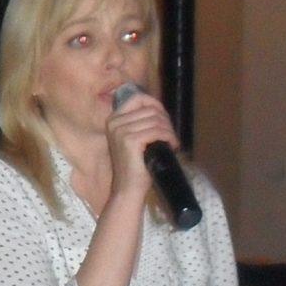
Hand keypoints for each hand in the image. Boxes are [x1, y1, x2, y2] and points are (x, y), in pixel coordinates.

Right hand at [104, 89, 176, 207]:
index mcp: (113, 119)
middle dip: (166, 121)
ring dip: (169, 131)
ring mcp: (121, 131)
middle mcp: (114, 122)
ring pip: (156, 120)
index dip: (155, 104)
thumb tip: (160, 110)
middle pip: (150, 109)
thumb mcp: (134, 138)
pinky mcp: (130, 141)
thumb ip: (141, 122)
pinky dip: (169, 137)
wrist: (128, 188)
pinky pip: (157, 131)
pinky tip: (172, 145)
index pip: (138, 98)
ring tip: (172, 142)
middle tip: (171, 136)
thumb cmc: (135, 165)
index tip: (165, 118)